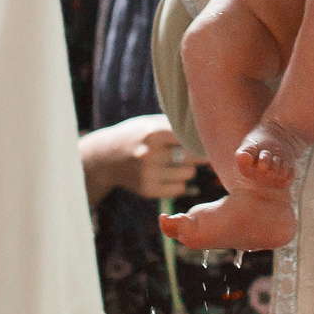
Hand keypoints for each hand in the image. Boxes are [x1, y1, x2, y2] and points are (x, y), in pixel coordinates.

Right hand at [80, 115, 196, 203]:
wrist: (105, 158)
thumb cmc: (135, 136)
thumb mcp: (150, 123)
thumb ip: (176, 124)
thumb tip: (208, 130)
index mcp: (153, 133)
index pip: (190, 137)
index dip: (200, 138)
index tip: (204, 138)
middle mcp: (150, 154)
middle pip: (193, 156)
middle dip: (198, 154)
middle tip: (196, 151)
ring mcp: (148, 174)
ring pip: (189, 173)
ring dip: (189, 168)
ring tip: (177, 162)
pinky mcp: (147, 190)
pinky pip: (180, 188)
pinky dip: (180, 182)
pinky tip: (170, 175)